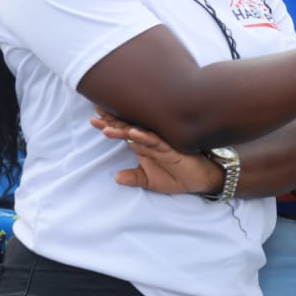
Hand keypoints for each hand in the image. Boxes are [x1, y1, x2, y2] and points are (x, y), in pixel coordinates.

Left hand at [90, 109, 220, 194]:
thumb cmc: (178, 176)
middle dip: (112, 121)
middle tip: (95, 114)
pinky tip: (132, 133)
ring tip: (105, 128)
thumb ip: (134, 178)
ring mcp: (162, 143)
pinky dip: (144, 137)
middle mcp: (152, 141)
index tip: (93, 120)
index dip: (109, 126)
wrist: (202, 181)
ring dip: (123, 129)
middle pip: (128, 127)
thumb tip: (116, 177)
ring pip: (139, 133)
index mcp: (145, 146)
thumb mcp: (150, 181)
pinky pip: (156, 141)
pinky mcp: (173, 148)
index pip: (124, 133)